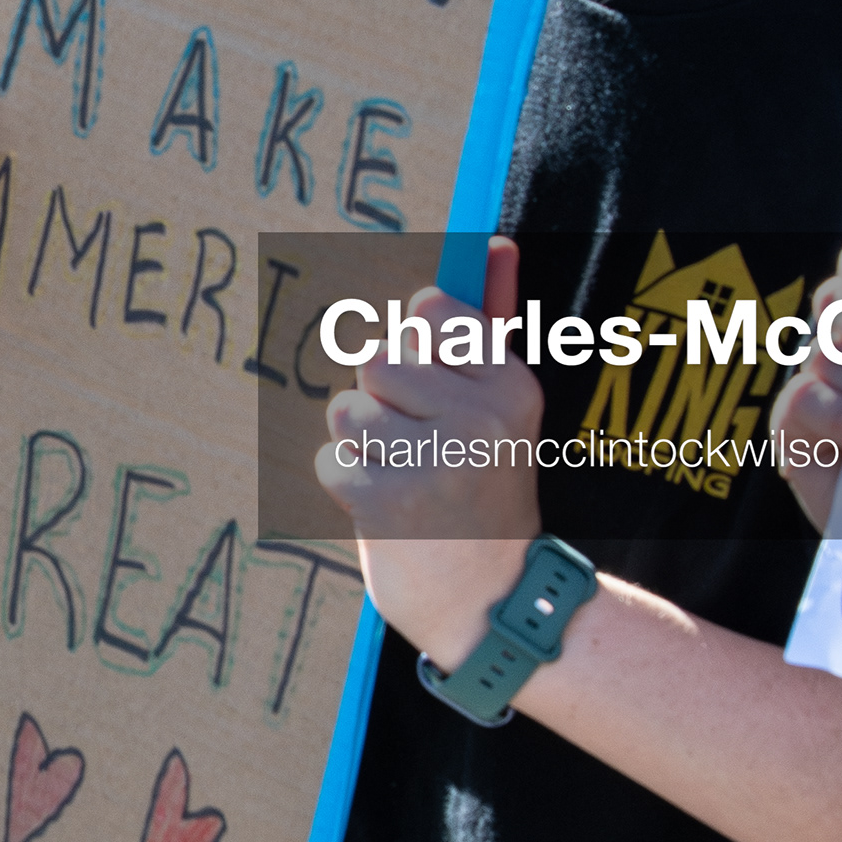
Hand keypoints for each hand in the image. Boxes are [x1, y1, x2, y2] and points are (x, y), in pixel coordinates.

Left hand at [311, 234, 540, 666]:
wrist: (489, 598)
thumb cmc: (484, 489)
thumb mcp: (500, 405)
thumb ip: (489, 323)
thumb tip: (496, 243)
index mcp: (511, 383)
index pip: (428, 309)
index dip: (414, 348)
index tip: (432, 391)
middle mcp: (481, 416)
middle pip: (377, 356)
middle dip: (383, 399)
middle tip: (420, 446)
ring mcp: (435, 460)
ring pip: (347, 406)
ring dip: (362, 444)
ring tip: (405, 477)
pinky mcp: (387, 500)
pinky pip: (330, 457)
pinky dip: (347, 484)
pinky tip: (388, 510)